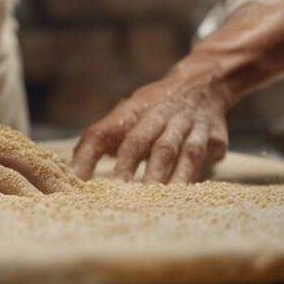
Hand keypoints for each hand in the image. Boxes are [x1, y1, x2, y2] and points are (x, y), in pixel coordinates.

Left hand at [70, 74, 228, 183]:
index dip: (89, 156)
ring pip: (176, 151)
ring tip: (155, 198)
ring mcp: (189, 125)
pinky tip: (186, 195)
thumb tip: (69, 172)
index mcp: (130, 110)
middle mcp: (160, 114)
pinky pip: (204, 158)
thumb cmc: (152, 111)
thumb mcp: (124, 117)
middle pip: (141, 140)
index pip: (102, 131)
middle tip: (118, 191)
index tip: (77, 180)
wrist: (203, 85)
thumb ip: (96, 142)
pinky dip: (194, 176)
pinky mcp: (214, 138)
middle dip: (128, 165)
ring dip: (166, 175)